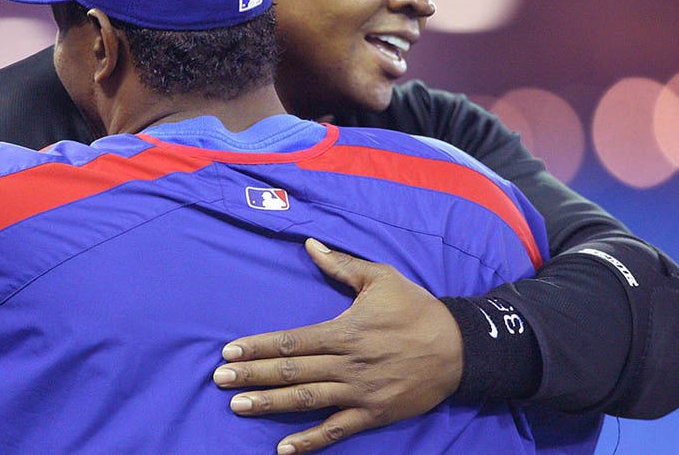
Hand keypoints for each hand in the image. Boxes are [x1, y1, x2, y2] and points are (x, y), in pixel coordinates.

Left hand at [212, 237, 463, 453]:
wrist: (459, 347)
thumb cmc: (416, 309)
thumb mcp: (380, 278)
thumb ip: (341, 265)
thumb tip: (309, 244)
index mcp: (344, 330)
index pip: (290, 340)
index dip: (257, 347)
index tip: (229, 352)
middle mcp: (346, 363)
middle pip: (290, 371)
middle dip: (252, 375)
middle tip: (219, 380)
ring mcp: (359, 392)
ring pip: (306, 400)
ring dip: (270, 405)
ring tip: (238, 406)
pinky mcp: (373, 414)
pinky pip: (337, 430)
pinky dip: (310, 442)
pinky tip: (284, 450)